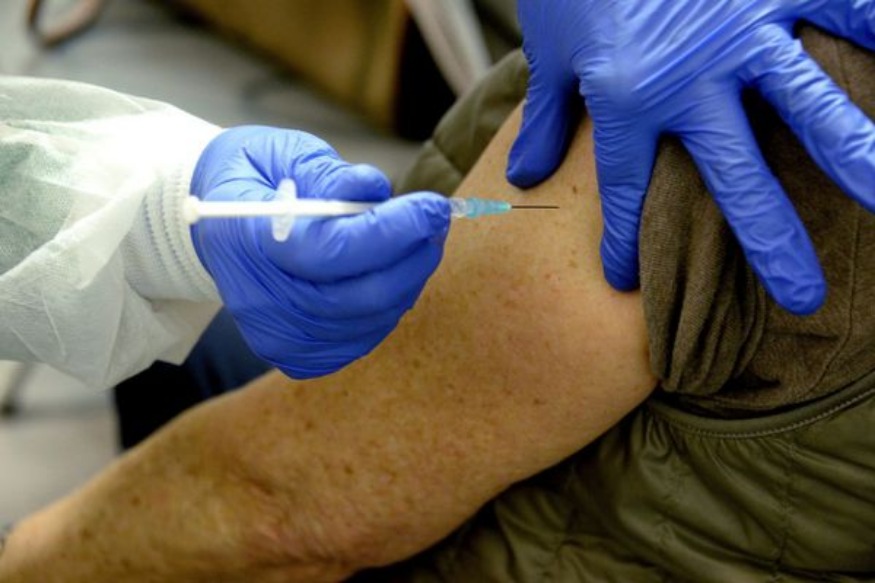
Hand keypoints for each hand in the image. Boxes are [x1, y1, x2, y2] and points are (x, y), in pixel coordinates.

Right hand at [190, 126, 450, 378]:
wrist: (214, 226)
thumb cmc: (256, 179)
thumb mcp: (286, 154)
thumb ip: (332, 174)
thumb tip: (378, 190)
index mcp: (246, 241)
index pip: (331, 251)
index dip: (392, 231)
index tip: (433, 206)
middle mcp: (259, 301)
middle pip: (360, 296)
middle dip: (413, 257)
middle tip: (436, 221)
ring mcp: (277, 337)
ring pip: (371, 319)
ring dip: (409, 279)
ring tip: (420, 240)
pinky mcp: (298, 356)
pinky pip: (364, 336)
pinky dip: (390, 303)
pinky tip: (394, 271)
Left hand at [508, 0, 874, 313]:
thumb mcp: (550, 51)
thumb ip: (547, 117)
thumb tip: (522, 177)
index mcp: (628, 99)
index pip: (628, 190)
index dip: (625, 239)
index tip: (629, 280)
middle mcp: (692, 79)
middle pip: (734, 177)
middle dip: (768, 241)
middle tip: (801, 297)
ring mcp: (744, 31)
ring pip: (809, 105)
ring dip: (855, 154)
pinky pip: (842, 13)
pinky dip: (873, 35)